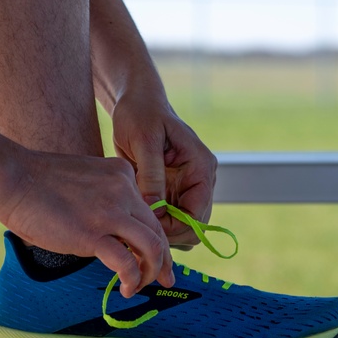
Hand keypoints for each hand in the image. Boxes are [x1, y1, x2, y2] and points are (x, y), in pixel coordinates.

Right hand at [0, 148, 173, 297]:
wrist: (11, 176)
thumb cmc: (37, 182)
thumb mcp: (85, 181)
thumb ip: (103, 200)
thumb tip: (110, 231)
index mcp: (122, 175)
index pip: (150, 212)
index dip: (158, 238)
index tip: (159, 257)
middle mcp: (124, 191)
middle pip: (158, 231)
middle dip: (165, 260)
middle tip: (166, 279)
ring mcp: (111, 212)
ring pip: (152, 247)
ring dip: (152, 272)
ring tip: (141, 287)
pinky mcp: (94, 233)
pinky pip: (127, 262)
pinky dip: (132, 279)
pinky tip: (126, 289)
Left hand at [110, 84, 217, 247]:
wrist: (136, 103)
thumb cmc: (141, 114)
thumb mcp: (144, 141)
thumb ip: (151, 175)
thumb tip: (154, 209)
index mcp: (201, 167)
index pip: (198, 213)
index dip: (175, 227)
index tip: (147, 226)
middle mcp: (200, 180)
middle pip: (194, 226)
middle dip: (169, 234)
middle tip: (139, 232)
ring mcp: (187, 187)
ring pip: (183, 227)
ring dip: (162, 232)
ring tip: (136, 227)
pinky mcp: (173, 191)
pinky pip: (170, 218)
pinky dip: (156, 224)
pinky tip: (136, 220)